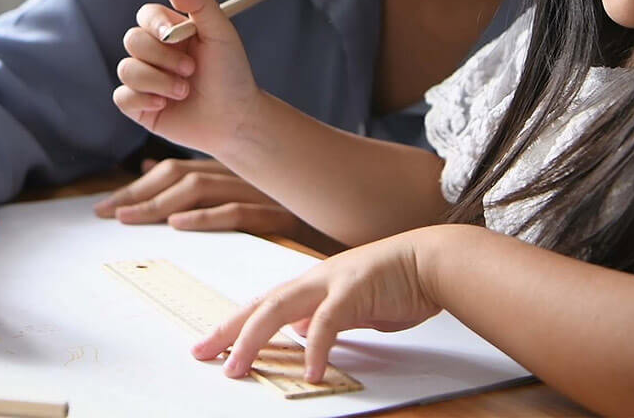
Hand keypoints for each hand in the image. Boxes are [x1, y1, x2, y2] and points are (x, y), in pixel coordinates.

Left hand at [93, 158, 341, 252]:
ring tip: (129, 220)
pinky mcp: (278, 215)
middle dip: (137, 195)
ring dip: (159, 205)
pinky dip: (207, 217)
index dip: (136, 187)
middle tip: (104, 213)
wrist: (351, 217)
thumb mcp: (245, 200)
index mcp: (230, 170)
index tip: (105, 207)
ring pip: (200, 190)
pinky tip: (180, 224)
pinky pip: (238, 212)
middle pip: (178, 176)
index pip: (173, 171)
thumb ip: (205, 190)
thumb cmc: (294, 214)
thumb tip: (163, 192)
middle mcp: (241, 175)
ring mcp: (260, 192)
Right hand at [111, 0, 263, 154]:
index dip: (153, 22)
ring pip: (126, 69)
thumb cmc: (231, 75)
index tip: (170, 33)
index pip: (146, 15)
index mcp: (171, 32)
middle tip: (191, 70)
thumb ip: (202, 4)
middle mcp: (154, 53)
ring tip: (184, 91)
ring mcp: (144, 80)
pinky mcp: (138, 106)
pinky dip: (144, 100)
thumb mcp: (222, 34)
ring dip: (158, 81)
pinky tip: (165, 105)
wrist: (235, 119)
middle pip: (132, 40)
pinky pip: (122, 97)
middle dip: (162, 57)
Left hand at [192, 233, 442, 383]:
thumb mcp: (349, 305)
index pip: (261, 306)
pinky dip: (315, 348)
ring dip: (253, 338)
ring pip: (279, 309)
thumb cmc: (395, 283)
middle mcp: (313, 280)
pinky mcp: (354, 291)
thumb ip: (323, 316)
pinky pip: (327, 323)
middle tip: (203, 354)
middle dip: (228, 331)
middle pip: (259, 306)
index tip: (209, 345)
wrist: (430, 260)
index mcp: (310, 284)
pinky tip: (309, 372)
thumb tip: (300, 331)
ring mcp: (331, 283)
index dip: (233, 325)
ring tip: (238, 366)